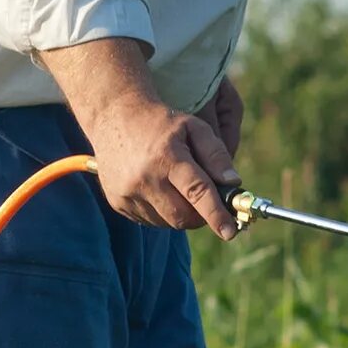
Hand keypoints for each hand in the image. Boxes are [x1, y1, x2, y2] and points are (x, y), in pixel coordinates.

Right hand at [36, 38, 240, 240]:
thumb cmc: (161, 122)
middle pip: (183, 216)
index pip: (197, 193)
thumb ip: (216, 155)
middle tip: (206, 202)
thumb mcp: (194, 127)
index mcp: (167, 157)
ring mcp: (127, 193)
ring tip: (177, 187)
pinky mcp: (117, 202)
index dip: (216, 215)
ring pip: (167, 222)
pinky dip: (162, 212)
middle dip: (201, 216)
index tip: (230, 232)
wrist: (113, 115)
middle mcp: (145, 178)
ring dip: (181, 213)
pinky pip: (149, 220)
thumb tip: (234, 183)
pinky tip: (158, 188)